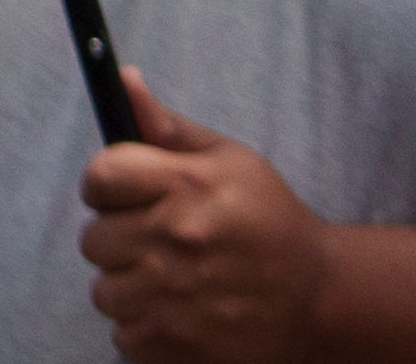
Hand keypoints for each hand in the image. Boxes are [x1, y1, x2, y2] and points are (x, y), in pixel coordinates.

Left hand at [78, 77, 327, 362]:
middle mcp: (179, 239)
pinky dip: (147, 330)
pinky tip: (182, 315)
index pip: (99, 176)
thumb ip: (166, 126)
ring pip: (105, 291)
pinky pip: (125, 336)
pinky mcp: (180, 345)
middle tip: (163, 245)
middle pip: (93, 239)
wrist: (322, 299)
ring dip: (132, 289)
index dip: (107, 187)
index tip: (126, 197)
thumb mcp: (230, 162)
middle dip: (121, 240)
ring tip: (175, 282)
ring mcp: (177, 296)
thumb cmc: (269, 222)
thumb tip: (122, 78)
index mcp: (189, 186)